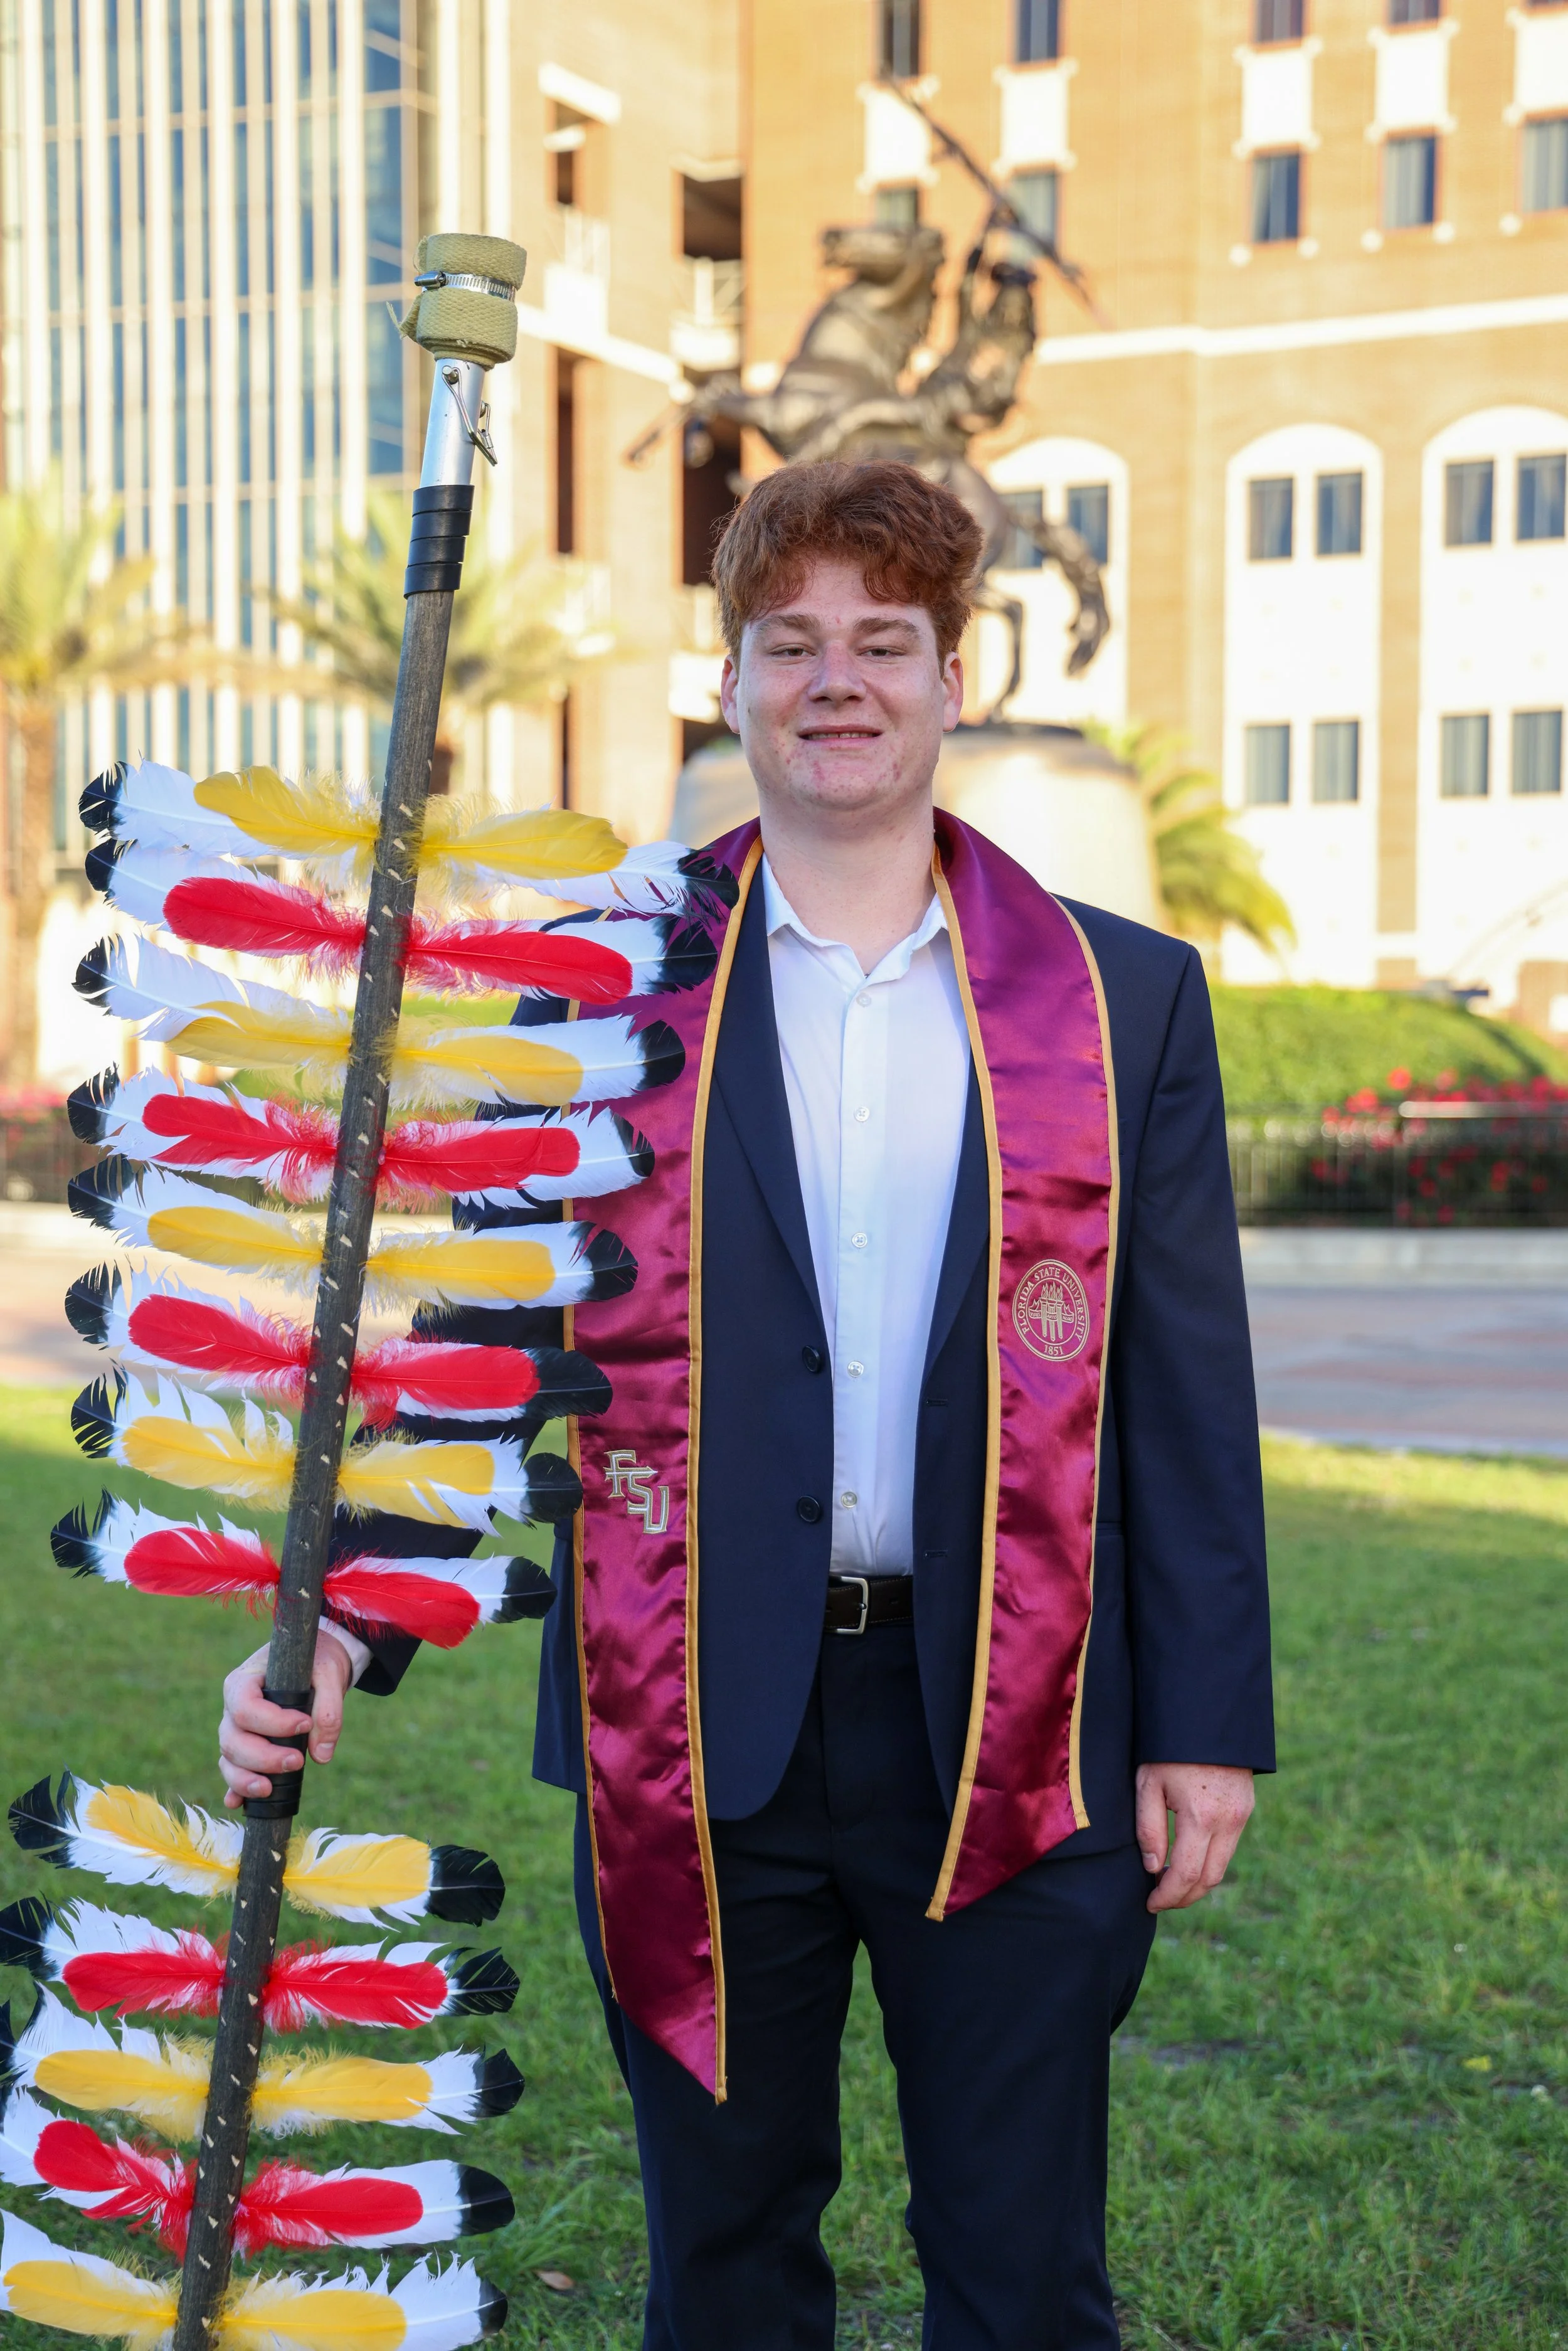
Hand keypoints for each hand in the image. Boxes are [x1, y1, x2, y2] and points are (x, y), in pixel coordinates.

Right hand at [217, 1629, 357, 1808]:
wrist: (313, 1663)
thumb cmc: (316, 1663)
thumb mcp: (328, 1674)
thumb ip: (329, 1709)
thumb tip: (321, 1756)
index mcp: (244, 1682)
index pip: (245, 1707)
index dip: (272, 1723)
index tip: (305, 1723)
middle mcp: (232, 1707)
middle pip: (233, 1740)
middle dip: (263, 1757)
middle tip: (298, 1761)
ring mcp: (234, 1730)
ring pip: (228, 1759)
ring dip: (246, 1779)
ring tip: (270, 1790)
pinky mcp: (243, 1749)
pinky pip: (232, 1771)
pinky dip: (235, 1788)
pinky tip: (240, 1804)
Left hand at [1136, 1761, 1254, 1913]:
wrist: (1207, 1714)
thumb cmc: (1169, 1748)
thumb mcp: (1148, 1783)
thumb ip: (1149, 1829)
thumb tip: (1153, 1868)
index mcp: (1201, 1816)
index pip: (1186, 1875)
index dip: (1168, 1896)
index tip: (1150, 1903)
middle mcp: (1229, 1821)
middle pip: (1209, 1879)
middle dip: (1184, 1897)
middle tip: (1160, 1900)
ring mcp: (1242, 1815)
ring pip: (1222, 1866)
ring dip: (1198, 1882)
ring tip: (1170, 1883)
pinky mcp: (1246, 1807)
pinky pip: (1229, 1846)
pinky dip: (1209, 1861)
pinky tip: (1188, 1858)